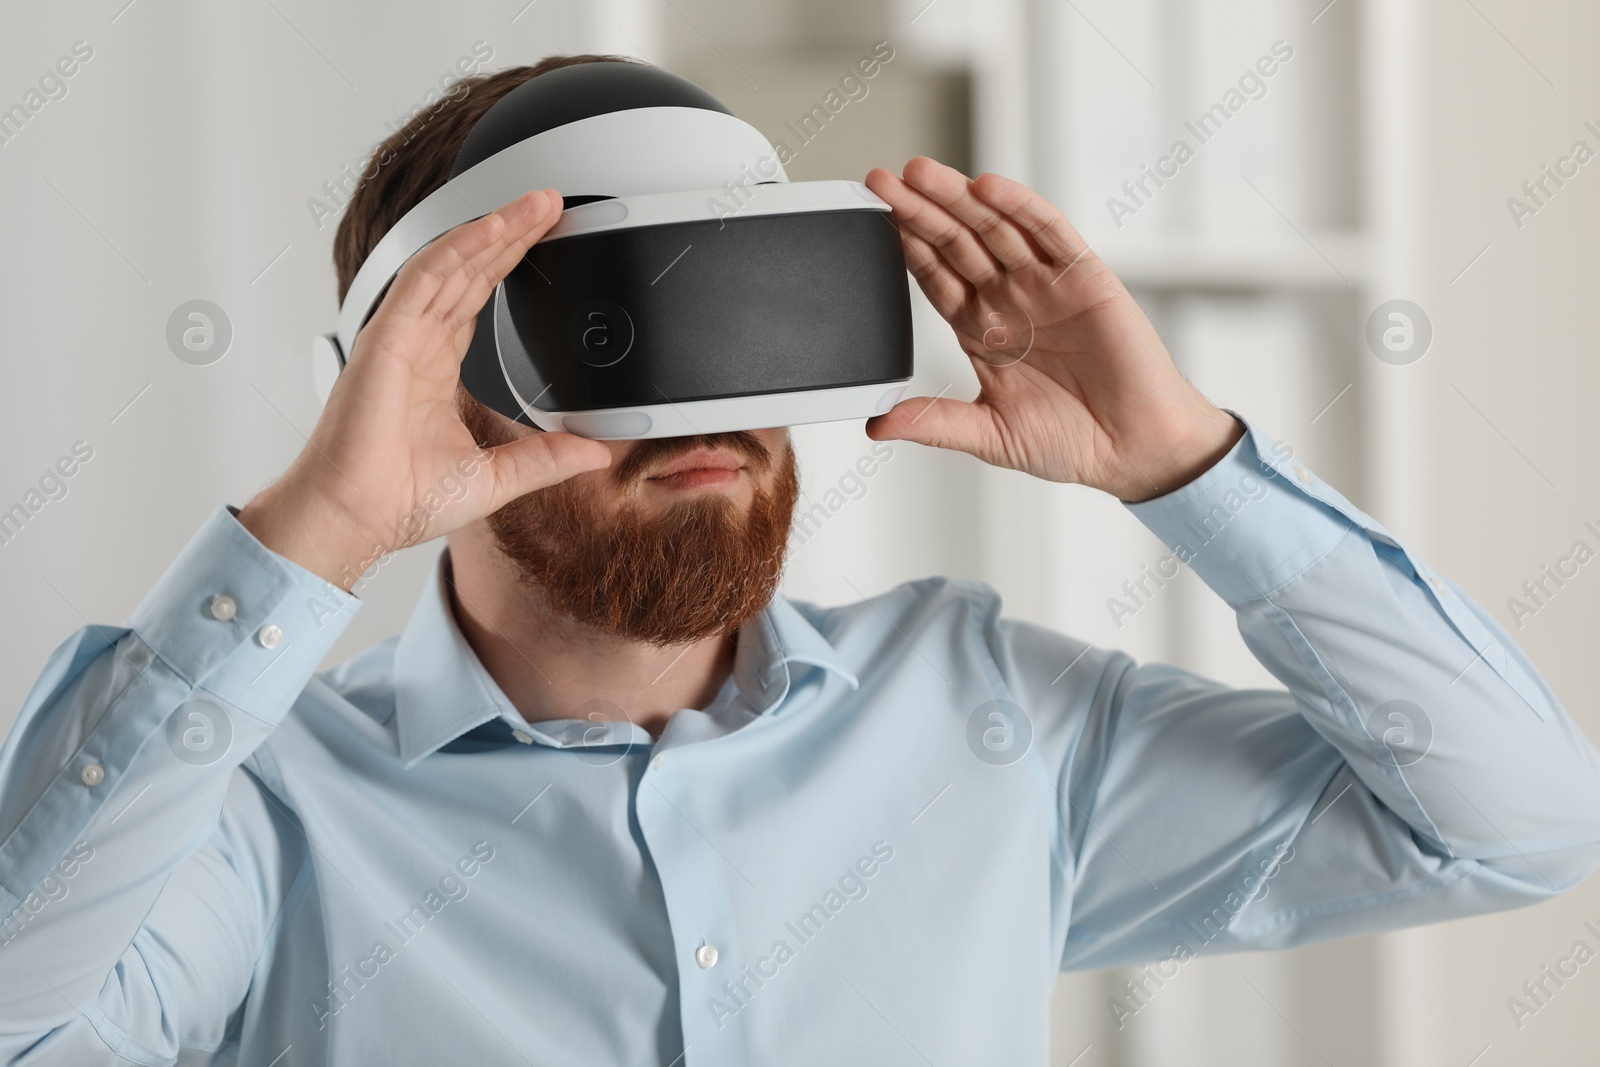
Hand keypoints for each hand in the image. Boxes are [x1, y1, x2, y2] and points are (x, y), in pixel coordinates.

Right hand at [238, 189, 612, 590]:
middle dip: (509, 233)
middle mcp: (417, 344)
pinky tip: (487, 231)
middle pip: (468, 270)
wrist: (358, 518)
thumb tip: (597, 454)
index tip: (546, 237)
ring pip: (449, 264)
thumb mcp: (498, 478)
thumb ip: (547, 459)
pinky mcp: (385, 340)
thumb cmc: (401, 501)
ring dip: (491, 230)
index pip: (478, 297)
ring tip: (532, 204)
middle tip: (550, 202)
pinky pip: (422, 281)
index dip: (510, 263)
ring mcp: (399, 337)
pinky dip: (455, 252)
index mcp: (436, 369)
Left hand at [863, 158, 1241, 502]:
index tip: (870, 221)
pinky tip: (987, 188)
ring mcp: (1045, 283)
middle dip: (918, 211)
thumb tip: (876, 426)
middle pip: (954, 241)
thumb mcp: (989, 434)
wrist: (1136, 449)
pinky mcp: (1084, 277)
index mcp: (981, 330)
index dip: (903, 247)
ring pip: (993, 227)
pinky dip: (1019, 206)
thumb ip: (934, 423)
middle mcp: (1009, 298)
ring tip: (920, 174)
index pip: (933, 276)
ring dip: (957, 198)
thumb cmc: (1072, 440)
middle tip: (881, 182)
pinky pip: (1049, 232)